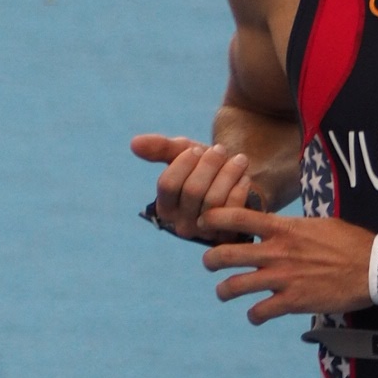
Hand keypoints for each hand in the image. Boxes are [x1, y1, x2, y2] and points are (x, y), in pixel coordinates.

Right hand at [131, 132, 258, 239]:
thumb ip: (161, 148)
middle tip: (220, 150)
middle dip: (209, 164)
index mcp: (165, 207)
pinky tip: (243, 177)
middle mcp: (181, 224)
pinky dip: (240, 187)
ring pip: (214, 199)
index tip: (197, 150)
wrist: (238, 184)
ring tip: (239, 159)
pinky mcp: (228, 234)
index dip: (184, 163)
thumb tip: (134, 143)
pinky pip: (233, 208)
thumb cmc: (207, 169)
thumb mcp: (184, 154)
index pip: (167, 185)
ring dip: (228, 173)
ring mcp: (204, 232)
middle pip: (192, 190)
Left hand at [199, 206, 376, 321]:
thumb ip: (292, 228)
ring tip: (223, 292)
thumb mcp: (318, 224)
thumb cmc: (350, 243)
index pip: (237, 217)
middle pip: (226, 254)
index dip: (214, 218)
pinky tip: (256, 315)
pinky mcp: (292, 302)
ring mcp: (282, 278)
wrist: (373, 268)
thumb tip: (279, 228)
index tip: (204, 223)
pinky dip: (253, 315)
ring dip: (224, 291)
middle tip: (209, 263)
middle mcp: (276, 252)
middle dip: (210, 260)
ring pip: (235, 286)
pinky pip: (259, 311)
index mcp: (283, 229)